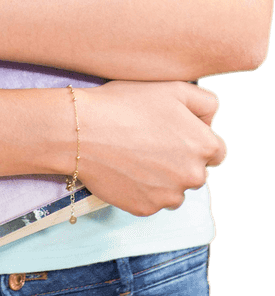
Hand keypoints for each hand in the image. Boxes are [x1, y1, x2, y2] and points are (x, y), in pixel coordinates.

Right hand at [71, 80, 226, 216]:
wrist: (81, 130)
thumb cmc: (125, 103)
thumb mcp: (172, 87)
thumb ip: (205, 103)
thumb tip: (210, 124)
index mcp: (204, 146)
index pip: (216, 151)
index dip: (195, 138)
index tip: (173, 131)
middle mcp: (193, 176)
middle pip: (195, 172)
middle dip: (179, 159)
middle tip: (150, 139)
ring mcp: (169, 196)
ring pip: (174, 189)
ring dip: (163, 177)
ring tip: (135, 153)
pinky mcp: (145, 209)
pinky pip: (151, 200)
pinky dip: (142, 187)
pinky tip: (124, 167)